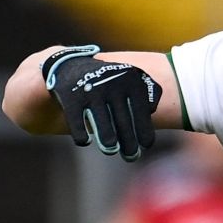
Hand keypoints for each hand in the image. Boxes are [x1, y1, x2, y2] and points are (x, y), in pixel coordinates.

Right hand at [44, 45, 161, 161]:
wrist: (72, 66)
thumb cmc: (111, 80)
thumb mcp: (133, 77)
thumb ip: (151, 91)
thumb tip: (151, 110)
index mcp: (130, 80)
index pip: (141, 112)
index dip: (145, 132)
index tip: (146, 145)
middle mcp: (111, 85)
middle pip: (123, 123)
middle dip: (129, 144)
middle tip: (132, 156)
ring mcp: (91, 92)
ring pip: (103, 127)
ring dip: (109, 144)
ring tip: (111, 150)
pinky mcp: (70, 99)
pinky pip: (78, 126)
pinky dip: (82, 137)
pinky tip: (86, 141)